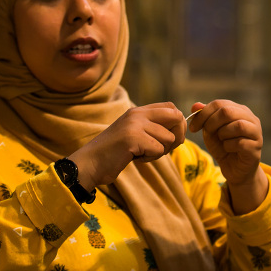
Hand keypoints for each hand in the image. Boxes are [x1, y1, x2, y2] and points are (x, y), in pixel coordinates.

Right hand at [69, 102, 185, 189]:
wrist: (90, 163)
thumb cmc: (114, 153)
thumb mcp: (134, 134)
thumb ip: (152, 129)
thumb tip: (181, 132)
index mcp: (138, 111)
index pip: (171, 108)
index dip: (177, 124)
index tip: (169, 139)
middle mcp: (137, 113)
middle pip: (176, 118)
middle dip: (176, 136)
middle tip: (160, 149)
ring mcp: (135, 124)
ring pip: (169, 138)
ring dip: (159, 151)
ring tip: (141, 153)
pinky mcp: (132, 138)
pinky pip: (158, 149)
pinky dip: (149, 158)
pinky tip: (135, 158)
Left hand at [188, 100, 267, 213]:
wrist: (234, 168)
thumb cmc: (223, 146)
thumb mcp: (210, 131)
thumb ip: (204, 117)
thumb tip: (195, 106)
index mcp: (239, 110)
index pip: (219, 104)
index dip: (203, 114)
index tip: (193, 127)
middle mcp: (251, 119)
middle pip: (228, 112)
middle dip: (211, 123)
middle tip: (207, 132)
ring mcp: (256, 133)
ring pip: (238, 125)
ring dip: (223, 134)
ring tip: (222, 140)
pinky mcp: (256, 147)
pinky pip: (240, 142)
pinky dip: (229, 146)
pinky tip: (228, 149)